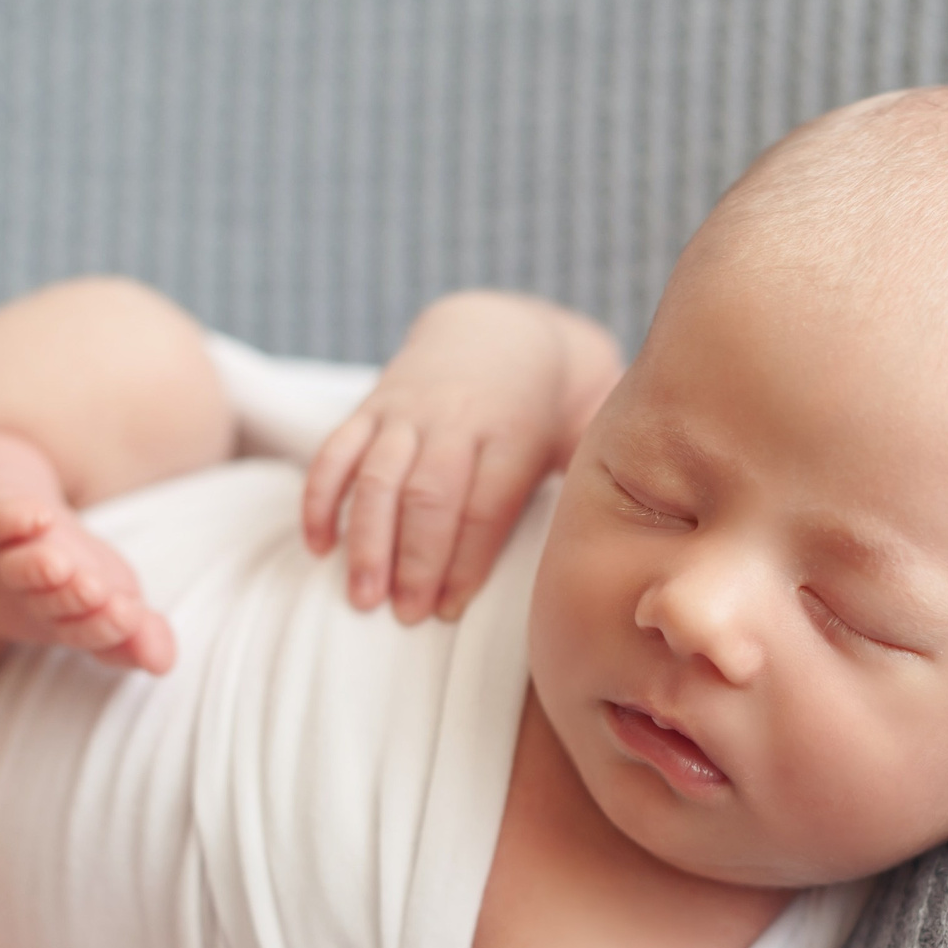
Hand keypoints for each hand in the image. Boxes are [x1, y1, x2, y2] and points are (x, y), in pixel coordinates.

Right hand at [302, 293, 599, 622]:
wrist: (497, 331)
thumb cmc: (548, 412)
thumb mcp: (583, 435)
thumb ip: (596, 485)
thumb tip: (630, 546)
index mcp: (513, 433)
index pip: (484, 505)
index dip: (464, 561)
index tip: (449, 610)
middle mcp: (457, 420)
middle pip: (428, 495)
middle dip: (414, 560)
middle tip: (405, 616)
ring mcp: (408, 412)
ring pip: (377, 476)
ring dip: (365, 540)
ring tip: (361, 599)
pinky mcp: (371, 406)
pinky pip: (336, 451)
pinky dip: (320, 498)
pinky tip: (317, 547)